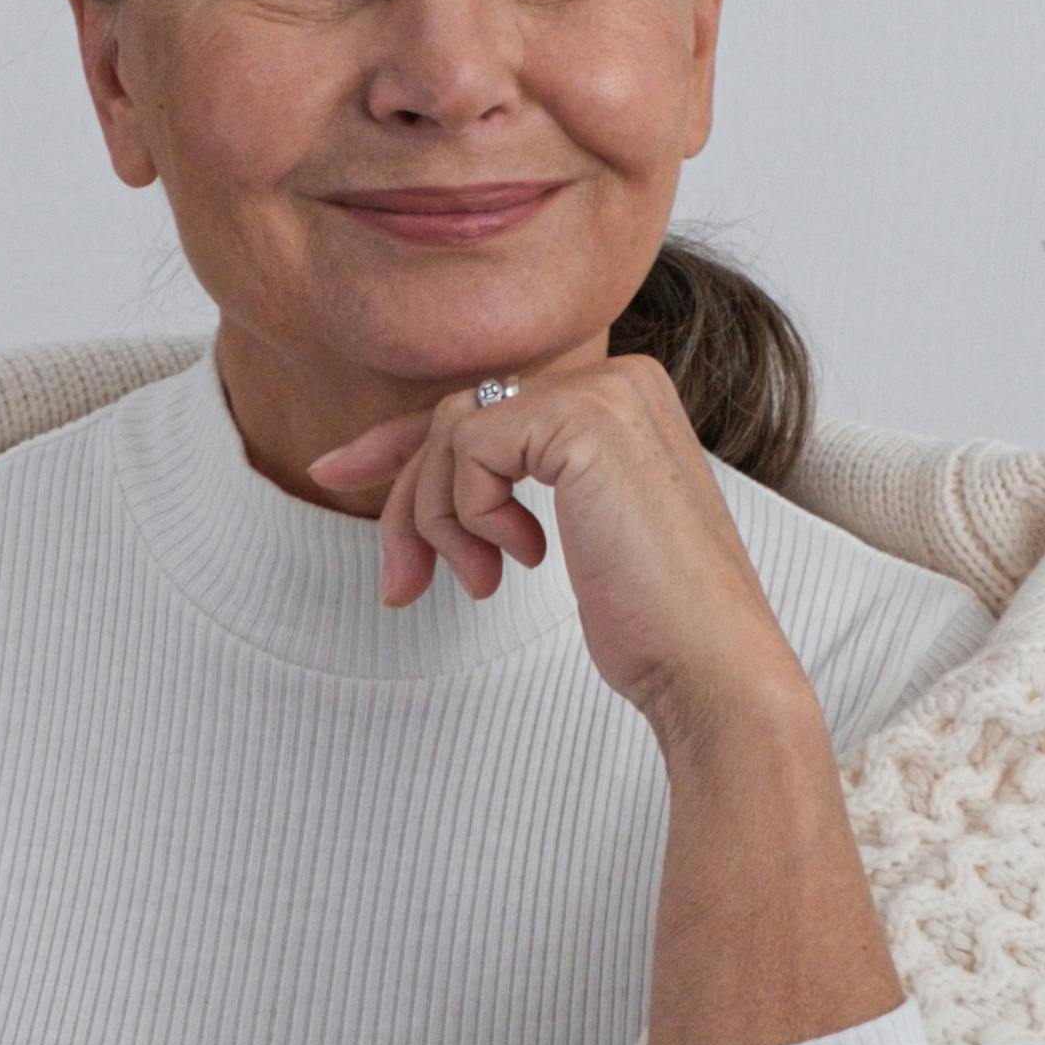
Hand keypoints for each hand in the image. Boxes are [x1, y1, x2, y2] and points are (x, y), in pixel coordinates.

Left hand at [310, 349, 814, 743]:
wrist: (712, 667)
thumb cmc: (655, 623)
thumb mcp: (576, 534)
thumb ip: (514, 481)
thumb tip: (415, 468)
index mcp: (626, 395)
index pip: (485, 404)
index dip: (400, 441)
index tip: (332, 474)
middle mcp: (621, 377)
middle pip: (458, 416)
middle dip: (410, 502)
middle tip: (400, 585)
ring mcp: (605, 393)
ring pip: (451, 431)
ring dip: (436, 520)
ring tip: (477, 582)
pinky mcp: (582, 423)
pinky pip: (466, 449)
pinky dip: (467, 514)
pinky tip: (519, 561)